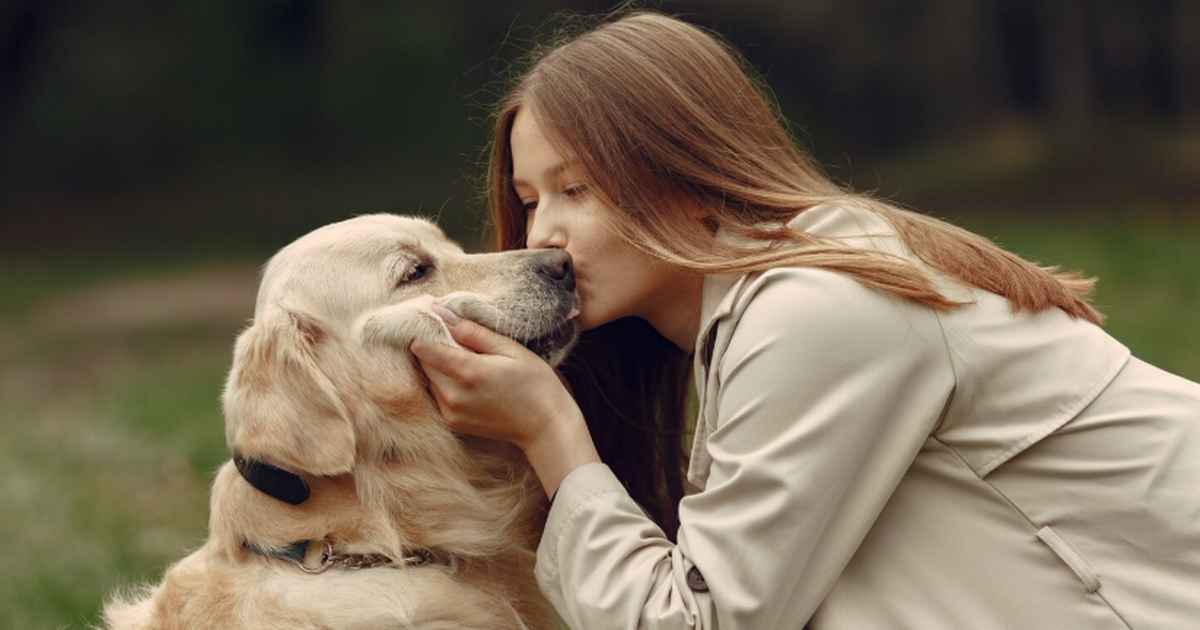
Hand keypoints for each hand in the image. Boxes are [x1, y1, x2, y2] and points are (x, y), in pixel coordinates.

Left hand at [410, 309, 599, 495]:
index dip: (427, 331)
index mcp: (467, 372)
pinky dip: (444, 384)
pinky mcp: (452, 422)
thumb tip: (442, 313)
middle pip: (424, 363)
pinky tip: (468, 380)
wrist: (545, 426)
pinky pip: (436, 395)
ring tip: (468, 361)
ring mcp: (451, 412)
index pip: (424, 347)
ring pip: (429, 379)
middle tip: (460, 341)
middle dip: (434, 348)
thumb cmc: (534, 383)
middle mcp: (452, 395)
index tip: (437, 323)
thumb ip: (473, 332)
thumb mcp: (509, 349)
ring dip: (439, 367)